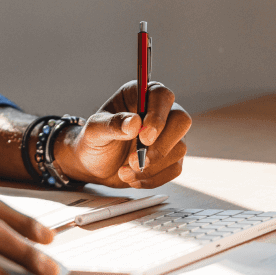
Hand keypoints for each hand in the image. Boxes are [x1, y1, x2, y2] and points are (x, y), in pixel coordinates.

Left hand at [57, 81, 190, 188]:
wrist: (94, 165)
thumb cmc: (94, 141)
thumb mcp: (94, 131)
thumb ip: (111, 124)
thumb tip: (134, 123)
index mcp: (141, 96)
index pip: (162, 96)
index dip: (158, 116)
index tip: (144, 137)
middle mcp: (160, 112)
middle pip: (181, 120)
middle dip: (161, 145)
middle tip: (138, 160)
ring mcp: (168, 135)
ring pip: (179, 148)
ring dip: (152, 166)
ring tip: (125, 171)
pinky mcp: (171, 157)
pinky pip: (174, 168)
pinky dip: (153, 178)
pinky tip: (133, 178)